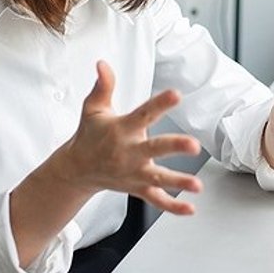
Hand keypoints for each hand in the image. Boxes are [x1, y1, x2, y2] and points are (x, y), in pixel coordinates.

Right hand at [52, 61, 203, 214]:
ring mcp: (134, 173)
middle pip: (154, 149)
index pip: (144, 113)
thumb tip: (102, 64)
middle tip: (193, 145)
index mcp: (122, 129)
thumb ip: (102, 86)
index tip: (176, 94)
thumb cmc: (89, 135)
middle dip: (174, 147)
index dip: (160, 103)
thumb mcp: (93, 108)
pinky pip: (156, 199)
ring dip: (178, 182)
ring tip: (197, 185)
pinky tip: (190, 208)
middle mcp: (129, 152)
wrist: (76, 169)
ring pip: (159, 178)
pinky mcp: (137, 187)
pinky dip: (172, 207)